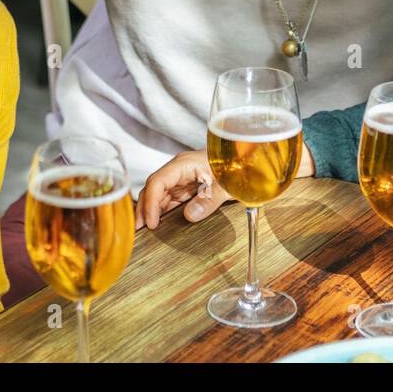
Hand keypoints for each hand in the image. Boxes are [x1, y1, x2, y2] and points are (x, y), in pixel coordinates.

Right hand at [134, 144, 317, 228]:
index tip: (151, 223)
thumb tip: (189, 216)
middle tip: (137, 231)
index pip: (157, 182)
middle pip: (154, 188)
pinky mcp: (189, 186)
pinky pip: (171, 198)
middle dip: (144, 209)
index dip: (150, 203)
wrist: (256, 159)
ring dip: (152, 211)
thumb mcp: (227, 185)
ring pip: (160, 194)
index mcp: (184, 163)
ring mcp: (183, 177)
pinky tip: (159, 223)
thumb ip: (208, 201)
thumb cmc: (241, 166)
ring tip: (143, 232)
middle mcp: (179, 169)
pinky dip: (163, 211)